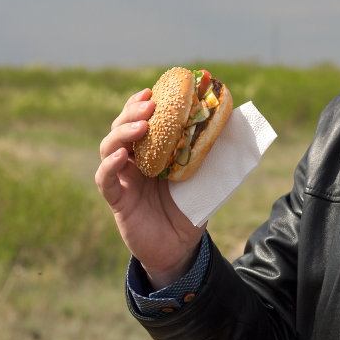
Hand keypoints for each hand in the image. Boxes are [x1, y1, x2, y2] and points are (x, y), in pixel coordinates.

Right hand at [94, 87, 205, 287]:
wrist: (182, 248)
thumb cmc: (192, 209)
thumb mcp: (207, 176)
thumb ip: (213, 150)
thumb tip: (234, 120)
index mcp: (152, 151)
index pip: (140, 119)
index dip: (141, 103)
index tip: (153, 91)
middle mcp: (133, 161)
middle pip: (121, 128)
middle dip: (132, 112)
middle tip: (150, 105)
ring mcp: (122, 179)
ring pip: (109, 148)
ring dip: (122, 133)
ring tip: (142, 127)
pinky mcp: (118, 200)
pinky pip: (105, 180)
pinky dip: (109, 166)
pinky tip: (122, 157)